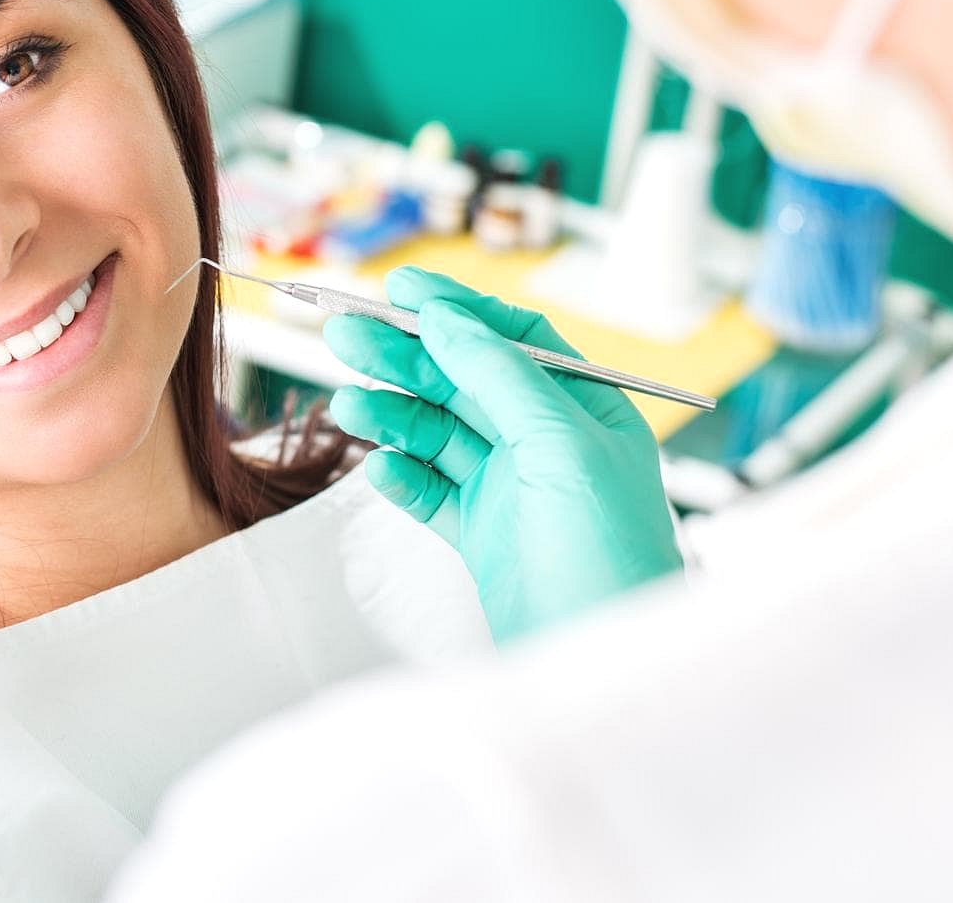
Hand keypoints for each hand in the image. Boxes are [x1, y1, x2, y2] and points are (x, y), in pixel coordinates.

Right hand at [325, 267, 683, 640]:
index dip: (457, 311)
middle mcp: (547, 444)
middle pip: (463, 382)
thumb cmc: (609, 555)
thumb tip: (449, 319)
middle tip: (342, 334)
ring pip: (438, 434)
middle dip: (404, 357)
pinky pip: (430, 490)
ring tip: (346, 406)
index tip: (400, 289)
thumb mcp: (560, 446)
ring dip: (391, 414)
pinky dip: (401, 475)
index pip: (514, 340)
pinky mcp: (484, 537)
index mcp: (584, 411)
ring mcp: (513, 490)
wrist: (602, 663)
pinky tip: (380, 467)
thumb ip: (501, 376)